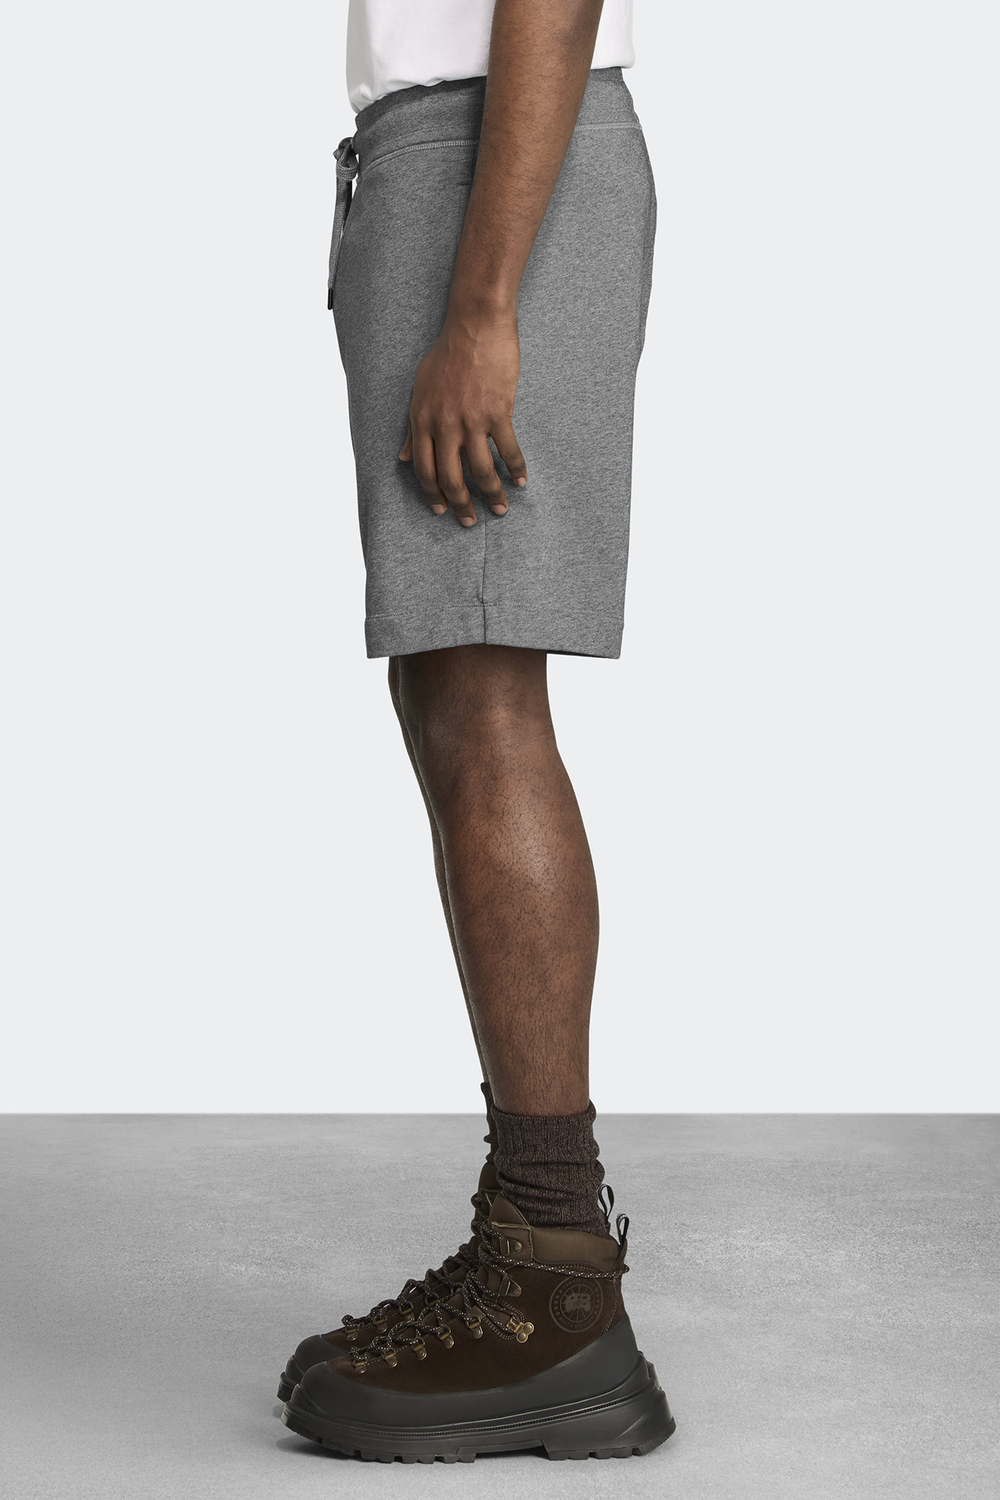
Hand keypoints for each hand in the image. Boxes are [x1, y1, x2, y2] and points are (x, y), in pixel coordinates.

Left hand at [399, 308, 527, 525]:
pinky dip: (516, 469)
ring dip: (492, 495)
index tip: (442, 510)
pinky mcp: (497, 413)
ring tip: (500, 509)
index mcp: (422, 420)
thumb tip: (402, 457)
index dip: (433, 495)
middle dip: (462, 506)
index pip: (424, 470)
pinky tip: (520, 481)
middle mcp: (444, 425)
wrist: (475, 326)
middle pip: (452, 479)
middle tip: (470, 521)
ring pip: (481, 472)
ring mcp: (471, 421)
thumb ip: (412, 427)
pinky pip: (508, 451)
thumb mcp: (419, 389)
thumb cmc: (447, 354)